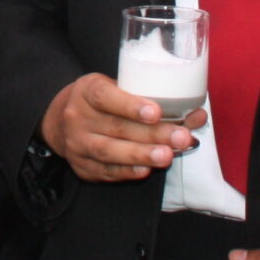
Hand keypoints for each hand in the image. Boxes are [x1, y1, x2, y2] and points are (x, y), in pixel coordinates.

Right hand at [39, 74, 201, 182]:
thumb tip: (198, 116)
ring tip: (167, 156)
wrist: (61, 121)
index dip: (130, 105)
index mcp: (88, 91)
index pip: (106, 97)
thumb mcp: (118, 87)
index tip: (155, 112)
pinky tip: (147, 170)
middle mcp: (79, 117)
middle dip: (152, 135)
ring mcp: (78, 144)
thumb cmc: (103, 101)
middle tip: (180, 138)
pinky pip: (106, 172)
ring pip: (110, 152)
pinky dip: (127, 172)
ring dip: (141, 155)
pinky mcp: (82, 166)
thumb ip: (153, 99)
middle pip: (116, 127)